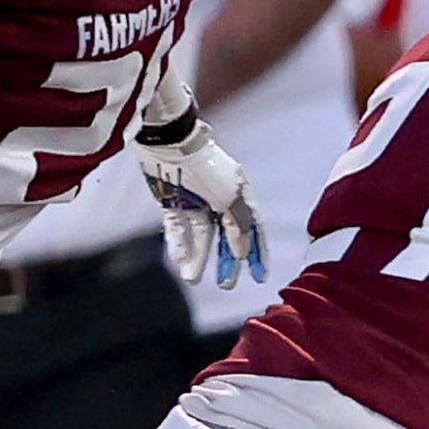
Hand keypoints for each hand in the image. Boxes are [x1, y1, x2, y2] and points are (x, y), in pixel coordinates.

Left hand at [136, 115, 266, 288]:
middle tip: (226, 285)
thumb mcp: (231, 199)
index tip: (258, 276)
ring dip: (198, 258)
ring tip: (192, 278)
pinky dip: (179, 244)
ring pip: (200, 236)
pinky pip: (177, 228)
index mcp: (240, 195)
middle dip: (226, 262)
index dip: (257, 253)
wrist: (170, 143)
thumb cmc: (207, 167)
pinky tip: (180, 260)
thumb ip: (240, 227)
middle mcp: (220, 200)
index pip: (253, 229)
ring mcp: (195, 201)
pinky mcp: (172, 201)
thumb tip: (243, 253)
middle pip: (227, 238)